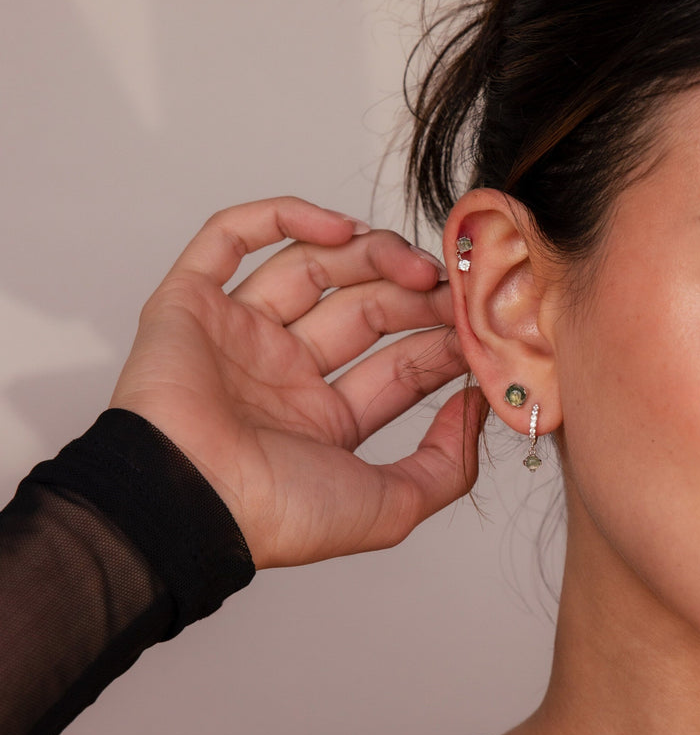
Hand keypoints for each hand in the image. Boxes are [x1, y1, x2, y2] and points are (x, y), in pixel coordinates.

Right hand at [111, 197, 484, 568]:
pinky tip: (338, 229)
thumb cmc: (276, 516)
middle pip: (363, 309)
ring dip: (368, 254)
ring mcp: (238, 335)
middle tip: (449, 288)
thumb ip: (447, 465)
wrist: (187, 505)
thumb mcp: (391, 506)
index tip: (477, 325)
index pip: (399, 364)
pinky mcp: (190, 304)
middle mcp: (285, 374)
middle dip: (413, 295)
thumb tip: (477, 408)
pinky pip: (229, 239)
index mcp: (326, 420)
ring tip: (410, 261)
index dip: (442, 339)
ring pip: (310, 267)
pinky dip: (280, 218)